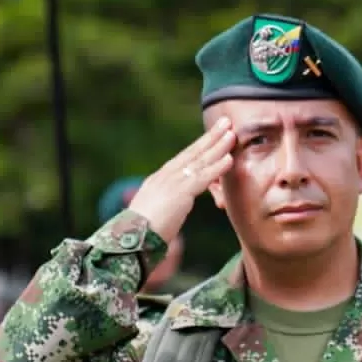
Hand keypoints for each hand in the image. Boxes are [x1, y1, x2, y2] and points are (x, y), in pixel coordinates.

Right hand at [127, 116, 235, 242]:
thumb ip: (166, 205)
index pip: (184, 158)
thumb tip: (172, 208)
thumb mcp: (154, 212)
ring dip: (217, 146)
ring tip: (232, 134)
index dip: (200, 145)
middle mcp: (165, 176)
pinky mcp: (179, 193)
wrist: (129, 239)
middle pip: (192, 152)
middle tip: (225, 122)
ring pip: (199, 161)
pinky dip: (217, 167)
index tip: (212, 134)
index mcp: (159, 179)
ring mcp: (172, 182)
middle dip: (210, 137)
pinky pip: (202, 177)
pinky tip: (229, 159)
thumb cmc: (139, 232)